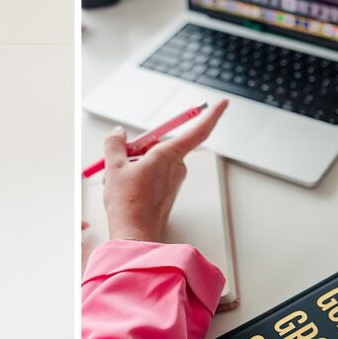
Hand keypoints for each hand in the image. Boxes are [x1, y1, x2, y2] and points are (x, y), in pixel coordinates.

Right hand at [102, 99, 228, 242]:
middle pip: (162, 145)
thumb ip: (115, 144)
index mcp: (168, 155)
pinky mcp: (168, 193)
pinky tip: (126, 190)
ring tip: (120, 180)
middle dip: (140, 149)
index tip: (224, 103)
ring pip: (154, 161)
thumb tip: (118, 133)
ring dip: (136, 165)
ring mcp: (173, 182)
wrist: (134, 235)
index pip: (198, 129)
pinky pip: (154, 176)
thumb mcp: (113, 167)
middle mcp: (176, 167)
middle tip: (121, 158)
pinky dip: (139, 178)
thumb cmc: (128, 204)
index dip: (212, 114)